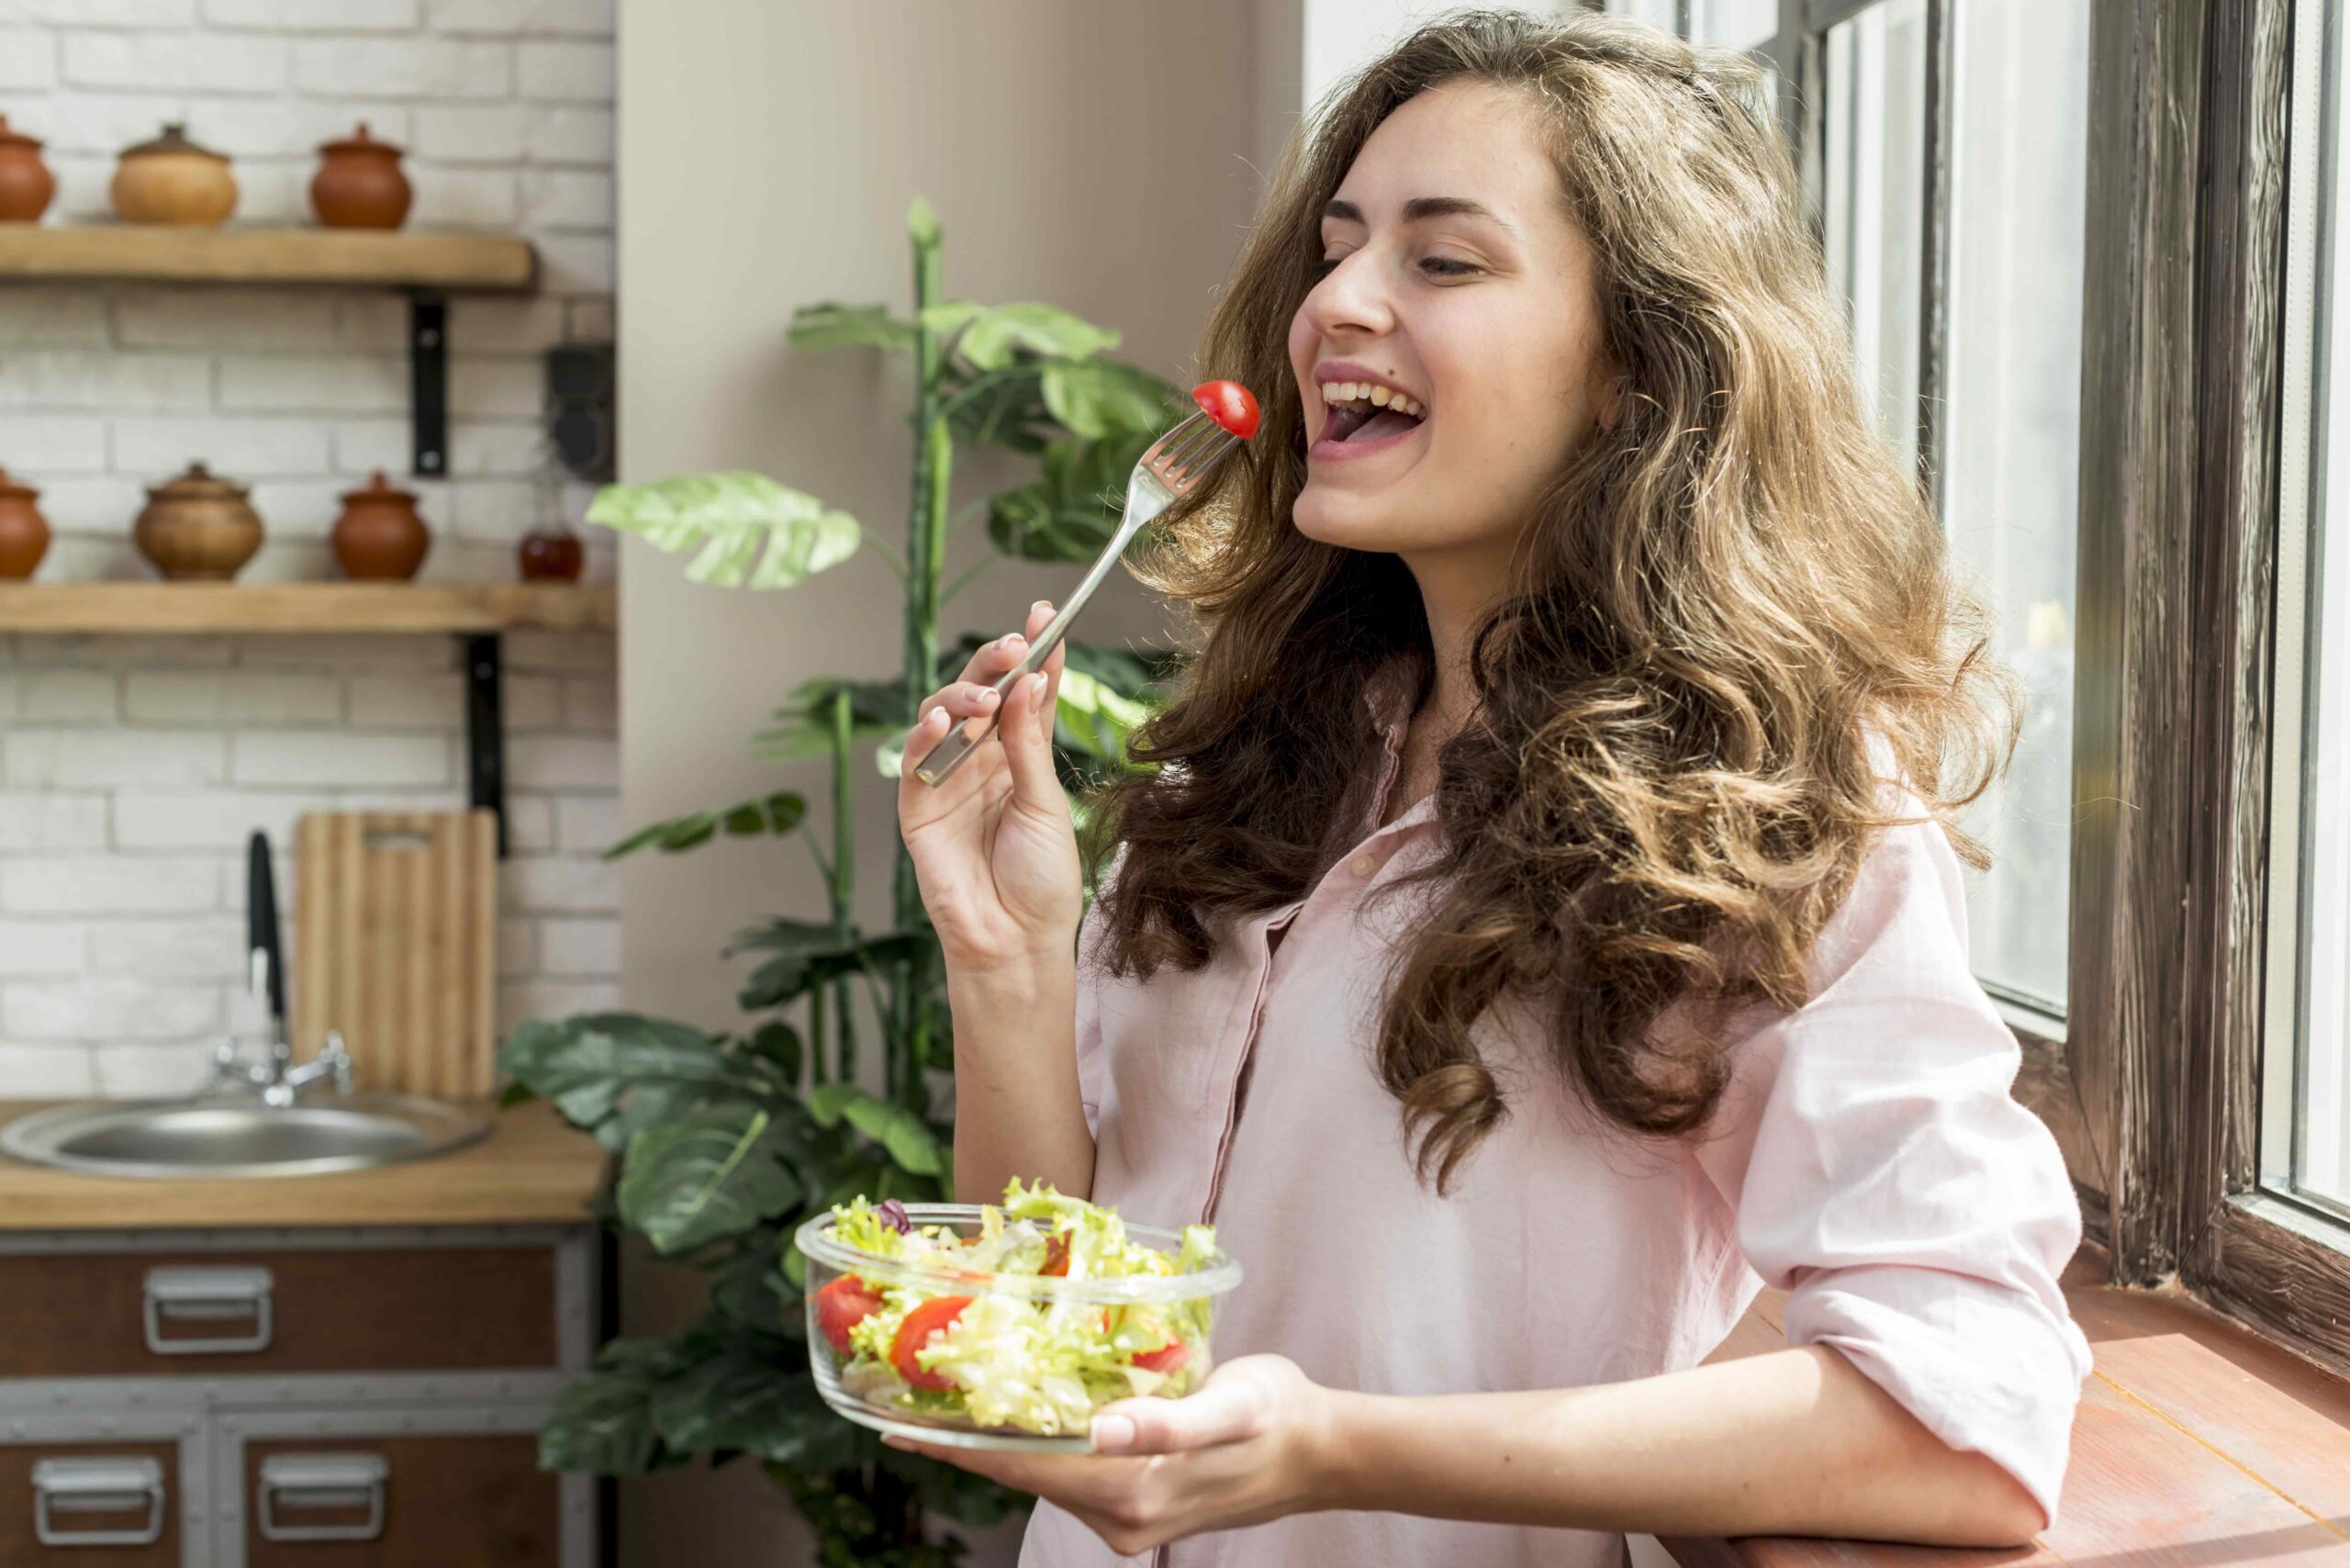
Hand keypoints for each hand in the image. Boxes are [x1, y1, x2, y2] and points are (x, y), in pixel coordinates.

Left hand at [882, 1356, 1332, 1556]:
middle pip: (1022, 1476)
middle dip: (964, 1443)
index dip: (959, 1447)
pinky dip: (1036, 1449)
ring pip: (1043, 1476)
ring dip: (997, 1444)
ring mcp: (1128, 1517)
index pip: (1023, 1469)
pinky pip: (1069, 1475)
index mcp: (1131, 1492)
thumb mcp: (1230, 1404)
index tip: (900, 1426)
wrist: (1321, 1451)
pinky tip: (1019, 1417)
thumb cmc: (1277, 1414)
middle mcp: (1120, 1516)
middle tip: (905, 1403)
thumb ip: (1166, 1421)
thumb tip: (1099, 1428)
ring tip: (947, 1405)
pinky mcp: (1137, 1504)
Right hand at [898, 601, 1081, 972]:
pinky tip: (942, 721)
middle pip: (981, 695)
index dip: (1033, 653)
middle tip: (1014, 645)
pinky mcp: (917, 808)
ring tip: (987, 697)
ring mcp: (947, 781)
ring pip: (943, 718)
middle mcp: (982, 760)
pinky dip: (923, 737)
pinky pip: (913, 763)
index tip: (1044, 614)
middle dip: (994, 664)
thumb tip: (1031, 680)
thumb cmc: (1041, 879)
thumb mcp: (1046, 804)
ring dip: (963, 698)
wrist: (1016, 941)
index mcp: (1020, 756)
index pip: (1025, 692)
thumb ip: (1031, 744)